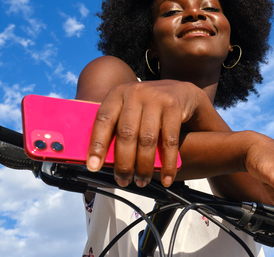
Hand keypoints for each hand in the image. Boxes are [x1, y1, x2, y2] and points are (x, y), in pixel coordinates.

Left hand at [85, 80, 207, 187]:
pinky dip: (167, 164)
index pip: (103, 119)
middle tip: (123, 180)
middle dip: (123, 163)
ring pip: (147, 140)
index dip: (97, 144)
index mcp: (118, 94)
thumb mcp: (129, 109)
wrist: (180, 92)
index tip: (93, 166)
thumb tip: (102, 160)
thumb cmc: (148, 107)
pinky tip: (166, 178)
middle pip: (126, 133)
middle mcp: (135, 93)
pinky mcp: (175, 107)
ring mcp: (156, 99)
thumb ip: (116, 126)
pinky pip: (170, 141)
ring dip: (144, 166)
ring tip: (141, 181)